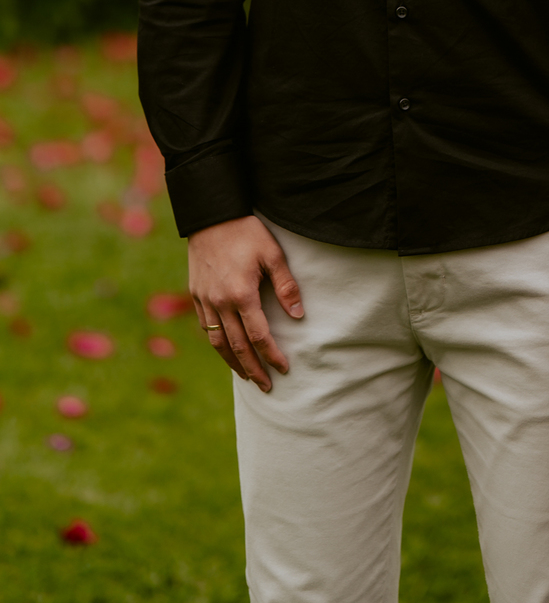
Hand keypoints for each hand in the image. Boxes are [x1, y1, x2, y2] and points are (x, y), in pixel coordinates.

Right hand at [188, 215, 303, 391]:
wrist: (211, 216)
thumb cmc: (247, 232)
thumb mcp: (272, 254)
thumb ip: (286, 286)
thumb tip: (298, 315)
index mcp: (241, 294)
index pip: (259, 336)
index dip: (272, 355)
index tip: (284, 368)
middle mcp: (220, 303)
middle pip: (237, 346)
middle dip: (252, 369)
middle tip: (266, 386)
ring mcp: (204, 300)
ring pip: (217, 342)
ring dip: (233, 362)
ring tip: (246, 377)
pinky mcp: (196, 295)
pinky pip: (205, 328)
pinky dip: (216, 344)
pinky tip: (226, 351)